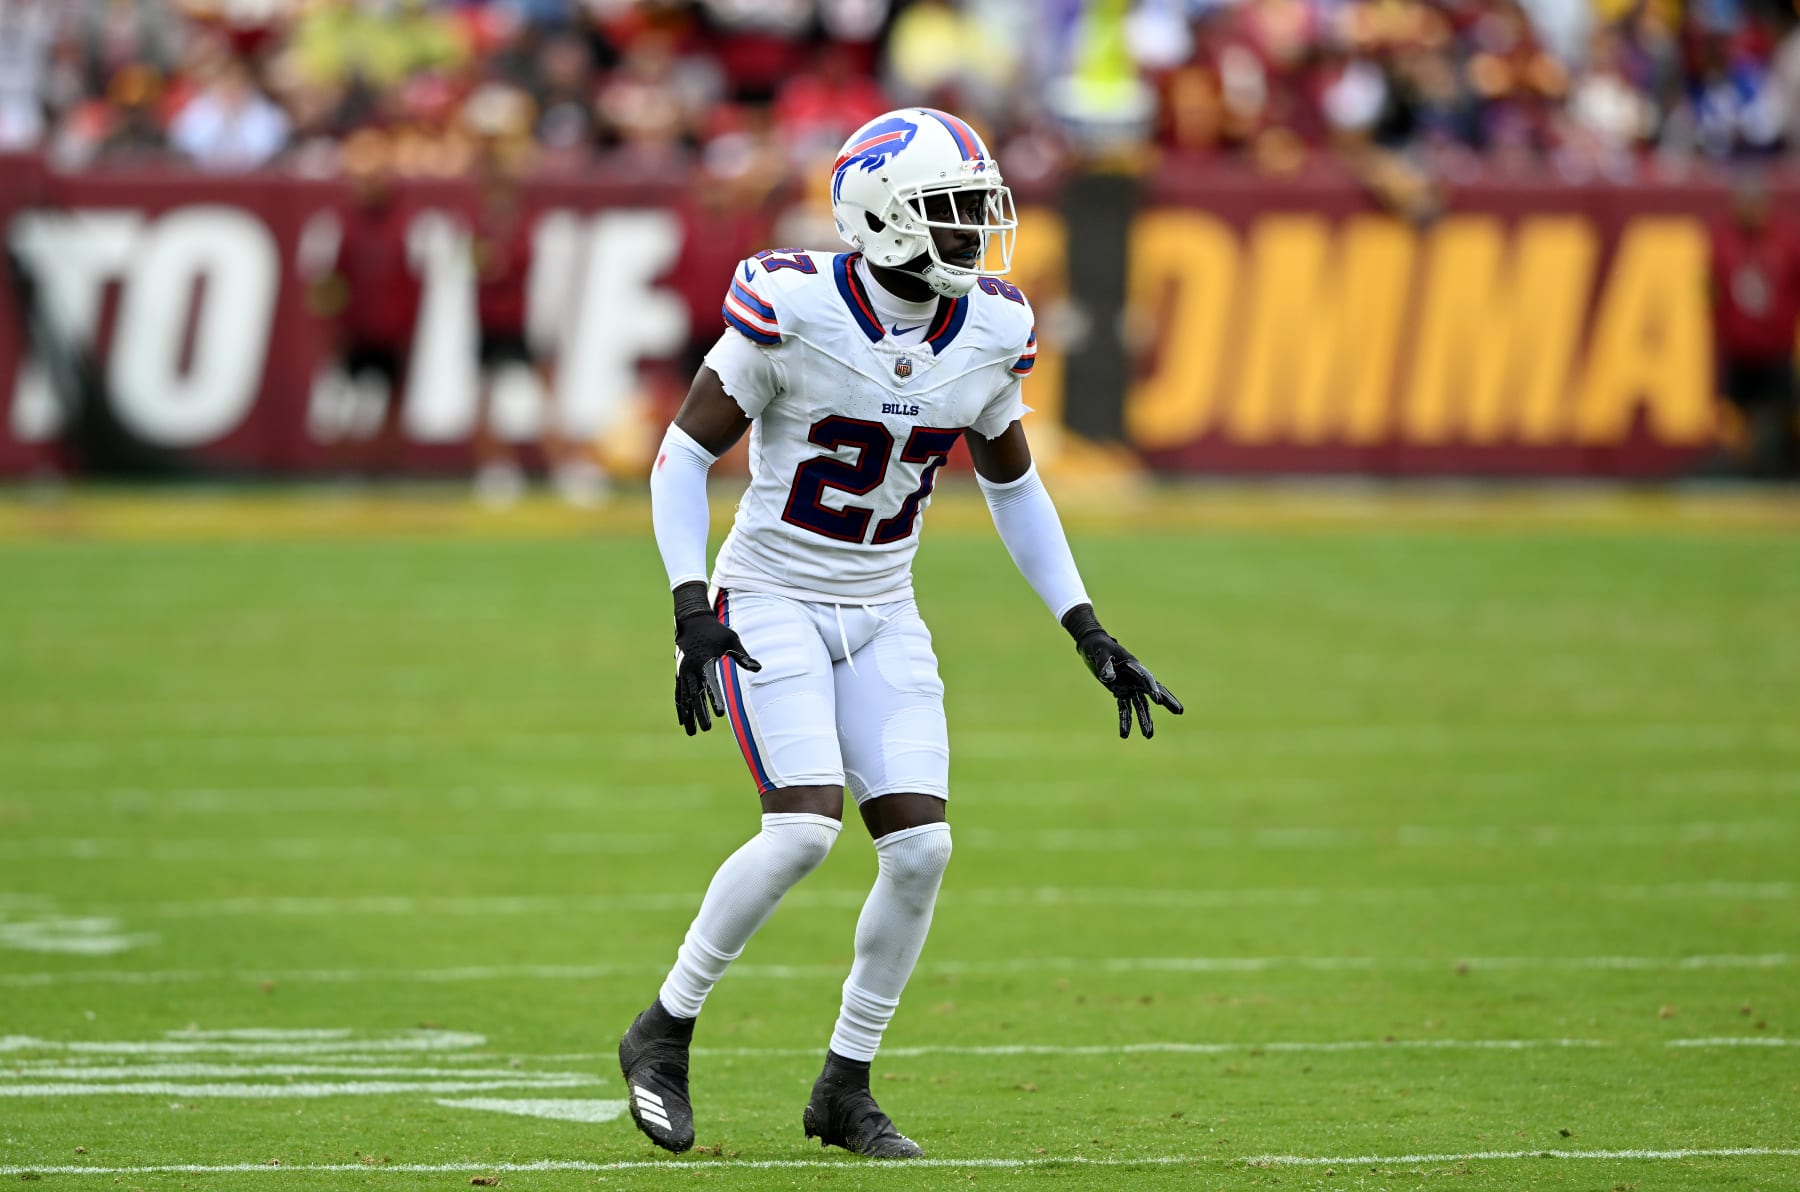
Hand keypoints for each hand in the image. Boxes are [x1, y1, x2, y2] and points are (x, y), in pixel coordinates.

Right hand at [671, 582, 760, 735]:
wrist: (692, 620)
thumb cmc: (715, 630)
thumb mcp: (731, 639)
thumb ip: (742, 656)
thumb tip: (758, 668)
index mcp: (703, 660)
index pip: (710, 683)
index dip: (715, 698)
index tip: (721, 713)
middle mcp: (690, 668)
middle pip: (695, 694)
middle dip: (700, 713)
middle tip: (706, 729)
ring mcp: (682, 672)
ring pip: (684, 697)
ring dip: (688, 715)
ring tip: (692, 733)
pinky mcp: (680, 674)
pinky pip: (678, 693)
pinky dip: (680, 707)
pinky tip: (683, 721)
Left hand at [1062, 605, 1182, 739]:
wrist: (1092, 646)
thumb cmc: (1098, 646)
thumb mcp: (1100, 652)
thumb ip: (1105, 664)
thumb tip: (1107, 678)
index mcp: (1133, 666)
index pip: (1146, 678)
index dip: (1152, 689)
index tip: (1158, 700)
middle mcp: (1135, 678)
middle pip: (1154, 691)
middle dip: (1167, 701)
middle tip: (1179, 711)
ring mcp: (1129, 686)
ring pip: (1141, 705)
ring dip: (1145, 719)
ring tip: (1148, 735)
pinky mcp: (1120, 692)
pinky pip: (1124, 708)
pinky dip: (1125, 721)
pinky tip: (1124, 735)